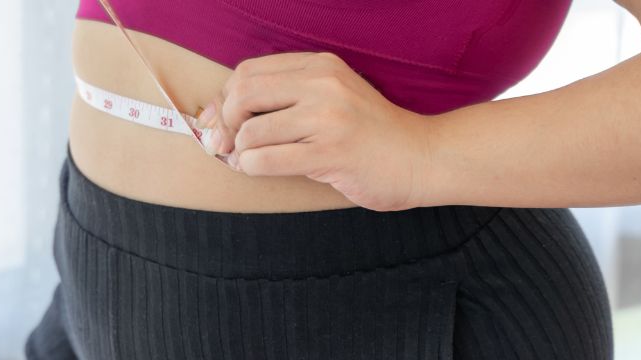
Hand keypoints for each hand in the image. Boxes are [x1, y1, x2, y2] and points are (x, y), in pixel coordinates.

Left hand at [197, 52, 437, 210]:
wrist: (422, 157)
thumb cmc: (370, 134)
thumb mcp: (332, 98)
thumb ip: (287, 98)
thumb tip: (220, 114)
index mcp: (321, 66)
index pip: (249, 71)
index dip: (224, 97)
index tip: (217, 120)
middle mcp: (323, 85)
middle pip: (243, 95)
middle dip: (225, 123)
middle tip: (227, 144)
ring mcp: (327, 118)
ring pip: (251, 131)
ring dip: (241, 152)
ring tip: (249, 161)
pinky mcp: (330, 153)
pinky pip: (266, 160)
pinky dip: (252, 167)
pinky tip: (259, 169)